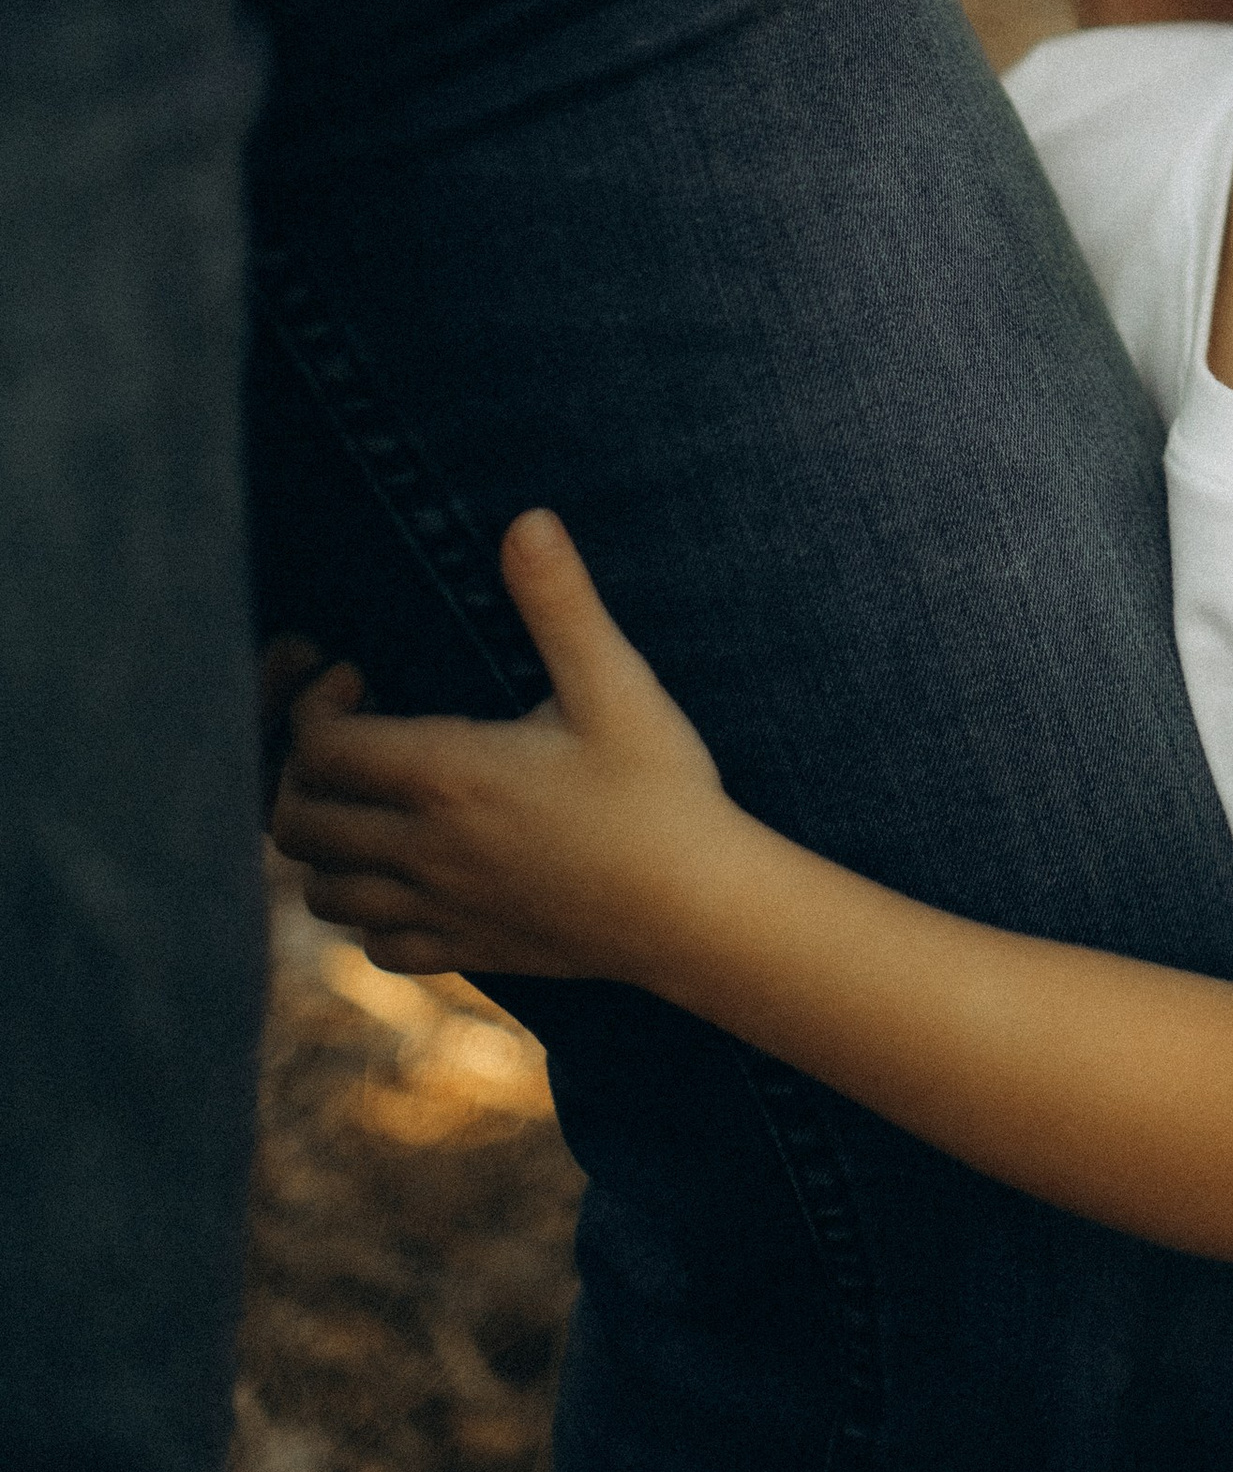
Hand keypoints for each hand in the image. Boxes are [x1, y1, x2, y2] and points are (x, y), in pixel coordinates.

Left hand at [272, 512, 734, 980]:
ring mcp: (441, 910)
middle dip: (303, 769)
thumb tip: (527, 520)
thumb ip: (560, 601)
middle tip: (353, 731)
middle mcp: (425, 851)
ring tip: (374, 799)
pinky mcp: (468, 951)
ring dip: (326, 843)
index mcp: (448, 776)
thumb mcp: (616, 683)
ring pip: (322, 892)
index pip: (317, 749)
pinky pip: (376, 945)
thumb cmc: (660, 789)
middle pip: (297, 823)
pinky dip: (369, 910)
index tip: (360, 673)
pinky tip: (411, 873)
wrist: (697, 909)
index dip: (313, 704)